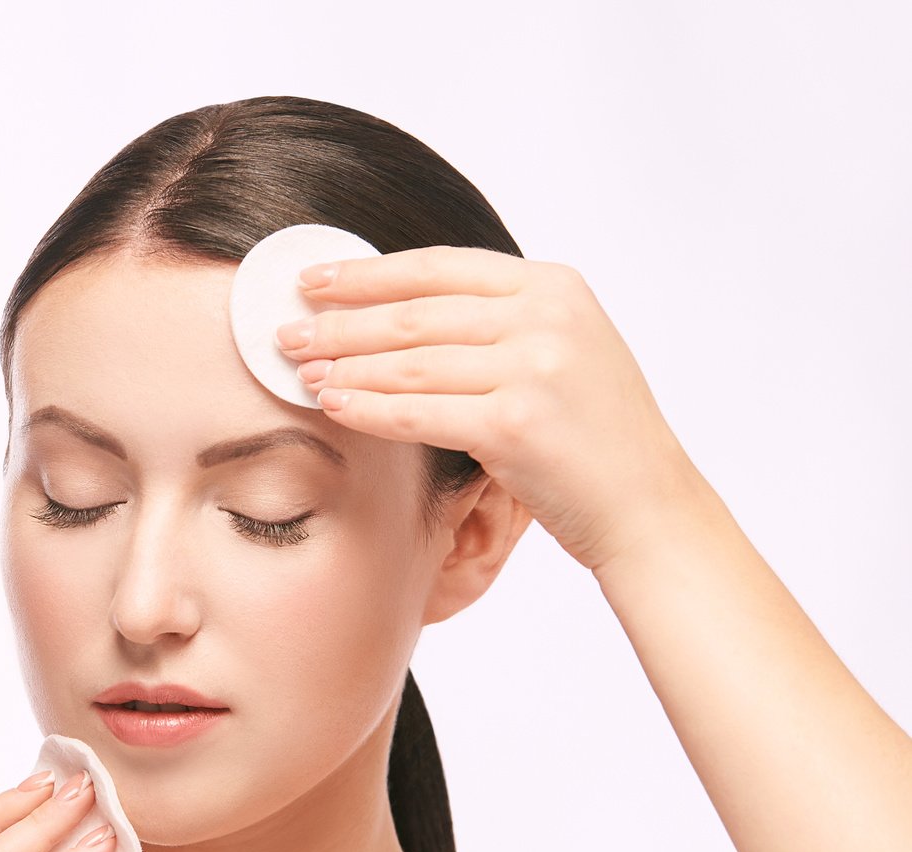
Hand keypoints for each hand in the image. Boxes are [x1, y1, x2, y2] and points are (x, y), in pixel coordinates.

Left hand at [276, 245, 702, 572]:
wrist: (646, 505)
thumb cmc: (592, 434)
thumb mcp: (560, 349)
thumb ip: (495, 320)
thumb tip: (390, 309)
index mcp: (554, 285)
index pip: (439, 266)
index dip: (367, 273)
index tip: (313, 280)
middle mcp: (546, 317)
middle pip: (414, 313)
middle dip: (340, 322)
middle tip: (286, 331)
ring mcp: (533, 369)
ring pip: (408, 362)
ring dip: (344, 365)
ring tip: (300, 370)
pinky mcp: (514, 425)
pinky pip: (417, 412)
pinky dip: (367, 408)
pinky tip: (332, 405)